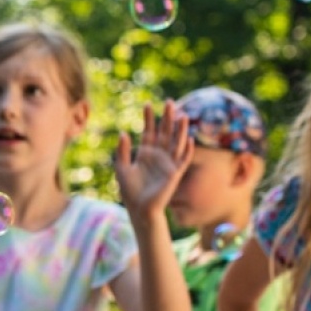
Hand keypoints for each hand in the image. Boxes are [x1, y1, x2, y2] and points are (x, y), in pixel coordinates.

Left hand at [115, 101, 192, 217]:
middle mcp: (158, 155)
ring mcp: (168, 163)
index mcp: (145, 153)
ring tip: (182, 116)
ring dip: (180, 130)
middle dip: (167, 118)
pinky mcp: (175, 173)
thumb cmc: (129, 190)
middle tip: (169, 102)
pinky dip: (187, 150)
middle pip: (165, 133)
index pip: (149, 131)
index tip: (147, 105)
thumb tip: (123, 132)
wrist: (139, 208)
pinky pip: (183, 159)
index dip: (149, 119)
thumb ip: (122, 151)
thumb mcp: (121, 168)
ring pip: (176, 142)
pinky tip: (189, 138)